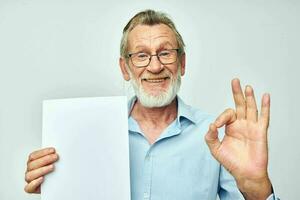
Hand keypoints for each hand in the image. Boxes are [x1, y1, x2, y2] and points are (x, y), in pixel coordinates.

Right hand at [24, 147, 58, 192]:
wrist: (55, 184)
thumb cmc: (53, 172)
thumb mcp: (53, 162)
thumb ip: (53, 157)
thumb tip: (58, 152)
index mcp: (32, 162)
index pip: (33, 156)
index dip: (43, 152)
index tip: (53, 150)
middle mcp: (30, 170)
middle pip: (32, 164)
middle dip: (45, 159)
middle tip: (55, 157)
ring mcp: (30, 180)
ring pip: (30, 175)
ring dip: (42, 170)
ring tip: (52, 167)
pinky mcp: (31, 189)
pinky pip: (28, 187)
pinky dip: (34, 183)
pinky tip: (42, 179)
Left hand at [205, 78, 271, 198]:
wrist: (245, 173)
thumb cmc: (232, 162)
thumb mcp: (216, 149)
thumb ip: (211, 137)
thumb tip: (211, 125)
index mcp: (231, 127)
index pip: (226, 114)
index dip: (220, 117)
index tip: (216, 126)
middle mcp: (241, 124)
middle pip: (239, 105)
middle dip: (236, 93)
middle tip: (234, 81)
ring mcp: (251, 127)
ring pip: (251, 108)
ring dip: (249, 97)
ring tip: (246, 87)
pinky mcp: (260, 131)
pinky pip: (264, 117)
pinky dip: (265, 106)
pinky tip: (265, 96)